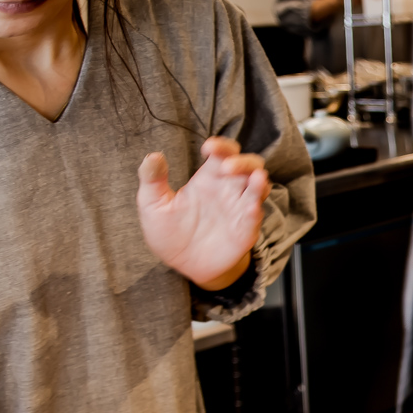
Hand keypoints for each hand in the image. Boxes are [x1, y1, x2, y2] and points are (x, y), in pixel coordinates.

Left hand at [137, 137, 267, 290]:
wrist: (182, 266)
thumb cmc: (168, 233)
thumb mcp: (152, 204)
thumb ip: (152, 179)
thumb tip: (153, 156)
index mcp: (207, 179)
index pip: (222, 154)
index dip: (220, 146)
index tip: (207, 148)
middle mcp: (228, 190)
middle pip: (248, 165)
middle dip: (242, 161)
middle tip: (226, 166)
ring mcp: (239, 209)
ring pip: (260, 185)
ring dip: (257, 178)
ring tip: (252, 178)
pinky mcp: (245, 230)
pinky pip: (256, 214)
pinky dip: (255, 207)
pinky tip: (250, 205)